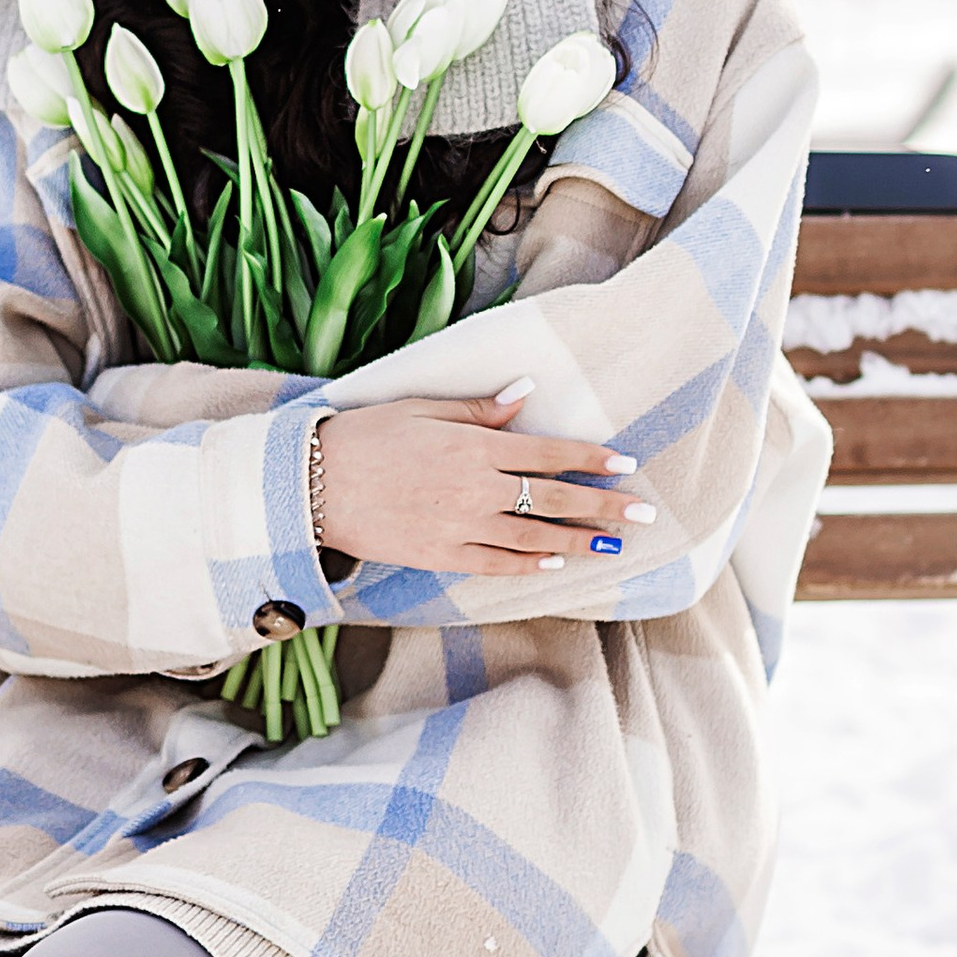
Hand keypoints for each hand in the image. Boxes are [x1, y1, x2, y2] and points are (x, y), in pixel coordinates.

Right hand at [314, 385, 654, 577]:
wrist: (312, 486)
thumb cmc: (365, 436)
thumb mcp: (420, 408)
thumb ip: (478, 408)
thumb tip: (526, 393)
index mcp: (474, 446)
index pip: (548, 453)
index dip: (591, 460)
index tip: (626, 465)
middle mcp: (476, 489)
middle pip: (555, 498)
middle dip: (605, 507)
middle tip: (644, 515)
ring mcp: (461, 527)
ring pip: (535, 536)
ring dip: (580, 541)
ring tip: (614, 546)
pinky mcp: (441, 556)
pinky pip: (497, 562)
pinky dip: (530, 563)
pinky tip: (556, 561)